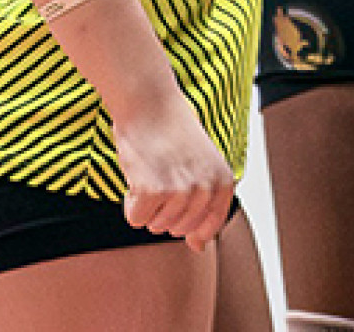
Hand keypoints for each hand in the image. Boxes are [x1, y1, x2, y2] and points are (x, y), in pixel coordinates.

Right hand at [111, 93, 235, 251]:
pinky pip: (136, 219)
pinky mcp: (152, 191)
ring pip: (156, 226)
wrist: (151, 104)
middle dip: (164, 210)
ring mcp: (179, 191)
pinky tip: (137, 177)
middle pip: (178, 229)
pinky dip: (130, 203)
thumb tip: (199, 248)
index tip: (177, 207)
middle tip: (160, 178)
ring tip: (151, 172)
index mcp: (223, 182)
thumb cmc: (173, 133)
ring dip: (147, 205)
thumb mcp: (202, 166)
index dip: (190, 225)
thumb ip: (204, 205)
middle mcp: (205, 188)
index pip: (210, 227)